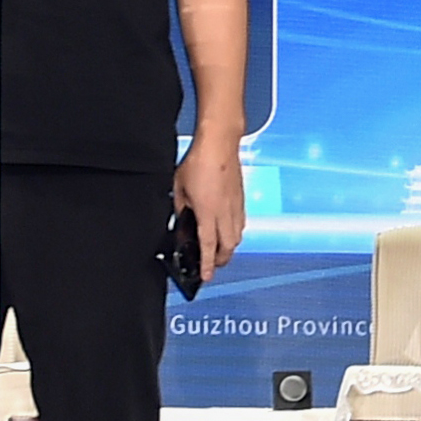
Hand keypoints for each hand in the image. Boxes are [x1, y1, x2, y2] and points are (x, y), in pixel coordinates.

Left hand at [173, 136, 246, 271]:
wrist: (219, 144)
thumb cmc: (199, 161)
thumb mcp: (179, 187)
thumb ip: (181, 207)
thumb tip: (181, 219)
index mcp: (207, 212)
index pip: (207, 246)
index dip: (206, 265)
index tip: (206, 276)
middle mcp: (225, 212)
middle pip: (228, 246)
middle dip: (220, 260)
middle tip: (211, 265)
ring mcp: (235, 205)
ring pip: (237, 236)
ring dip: (229, 247)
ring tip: (219, 250)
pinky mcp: (241, 198)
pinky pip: (240, 223)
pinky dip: (234, 232)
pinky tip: (227, 229)